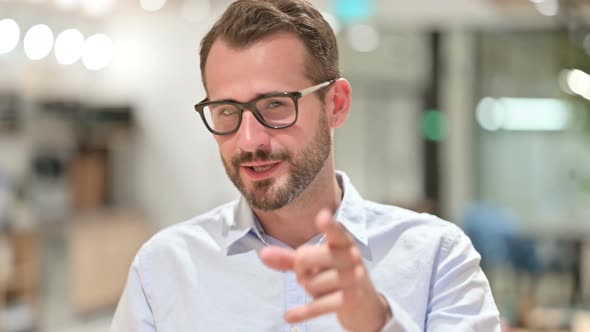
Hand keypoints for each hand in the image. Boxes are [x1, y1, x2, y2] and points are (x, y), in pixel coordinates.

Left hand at [260, 209, 391, 331]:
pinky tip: (289, 316)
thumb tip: (263, 255)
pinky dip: (302, 312)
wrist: (366, 306)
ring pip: (310, 283)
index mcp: (344, 242)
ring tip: (322, 288)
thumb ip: (290, 258)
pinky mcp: (350, 300)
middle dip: (299, 269)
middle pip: (306, 258)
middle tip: (309, 272)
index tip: (322, 217)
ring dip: (309, 288)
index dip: (328, 225)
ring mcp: (353, 279)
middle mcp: (351, 257)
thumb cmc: (337, 276)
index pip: (336, 231)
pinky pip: (318, 306)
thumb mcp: (316, 263)